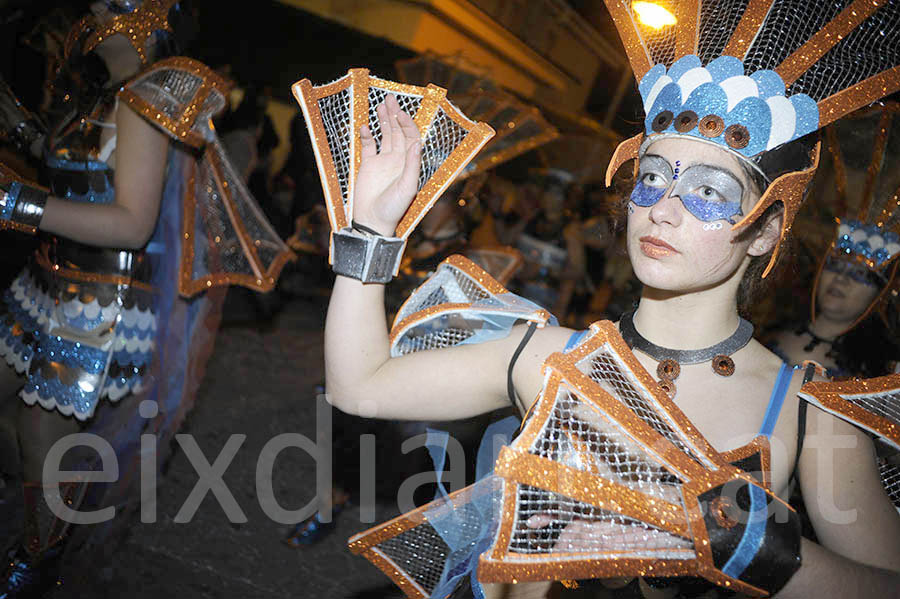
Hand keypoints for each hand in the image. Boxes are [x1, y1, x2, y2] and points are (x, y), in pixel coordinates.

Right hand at [352, 95, 421, 235]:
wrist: (372, 220)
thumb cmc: (393, 208)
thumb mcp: (407, 187)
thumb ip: (412, 165)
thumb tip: (417, 143)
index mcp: (408, 163)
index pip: (411, 137)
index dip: (408, 124)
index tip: (401, 112)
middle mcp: (397, 160)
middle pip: (398, 132)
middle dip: (395, 115)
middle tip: (390, 99)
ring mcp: (382, 161)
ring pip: (384, 136)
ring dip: (384, 121)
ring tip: (381, 105)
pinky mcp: (368, 165)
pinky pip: (368, 146)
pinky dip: (367, 136)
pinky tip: (365, 126)